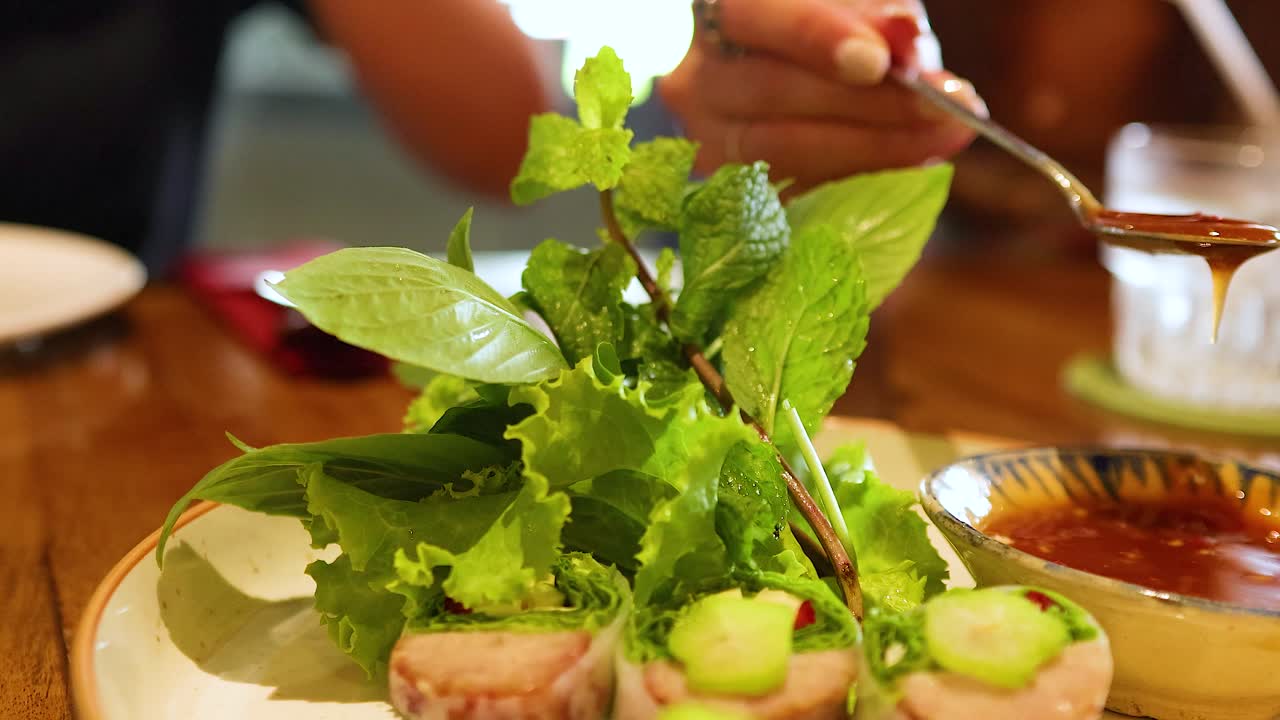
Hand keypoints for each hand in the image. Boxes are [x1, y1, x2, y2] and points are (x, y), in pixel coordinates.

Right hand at [660, 0, 985, 190]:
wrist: (802, 79)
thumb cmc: (835, 32)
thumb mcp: (857, 8)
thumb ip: (876, 17)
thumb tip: (904, 41)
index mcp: (720, 11)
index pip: (753, 16)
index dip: (815, 38)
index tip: (882, 62)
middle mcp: (694, 75)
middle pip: (770, 90)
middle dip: (866, 102)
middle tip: (943, 106)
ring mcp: (704, 139)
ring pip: (780, 149)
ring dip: (874, 146)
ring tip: (945, 134)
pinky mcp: (730, 189)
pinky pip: (792, 189)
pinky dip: (859, 173)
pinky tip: (913, 159)